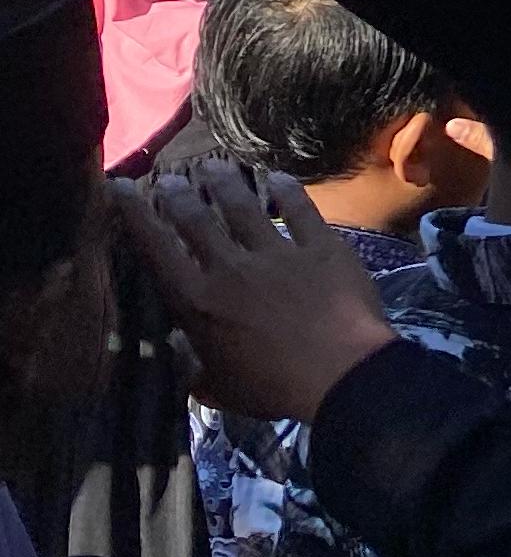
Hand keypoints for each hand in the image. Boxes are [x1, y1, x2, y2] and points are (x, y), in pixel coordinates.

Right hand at [111, 163, 397, 421]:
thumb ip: (196, 367)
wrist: (341, 374)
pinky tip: (279, 177)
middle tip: (170, 176)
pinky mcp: (323, 247)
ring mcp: (279, 253)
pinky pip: (302, 211)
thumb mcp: (219, 387)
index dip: (136, 216)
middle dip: (178, 194)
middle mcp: (232, 269)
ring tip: (214, 166)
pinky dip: (289, 191)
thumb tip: (179, 352)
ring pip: (245, 207)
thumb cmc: (274, 389)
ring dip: (226, 184)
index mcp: (199, 302)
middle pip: (197, 220)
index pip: (157, 250)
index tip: (122, 188)